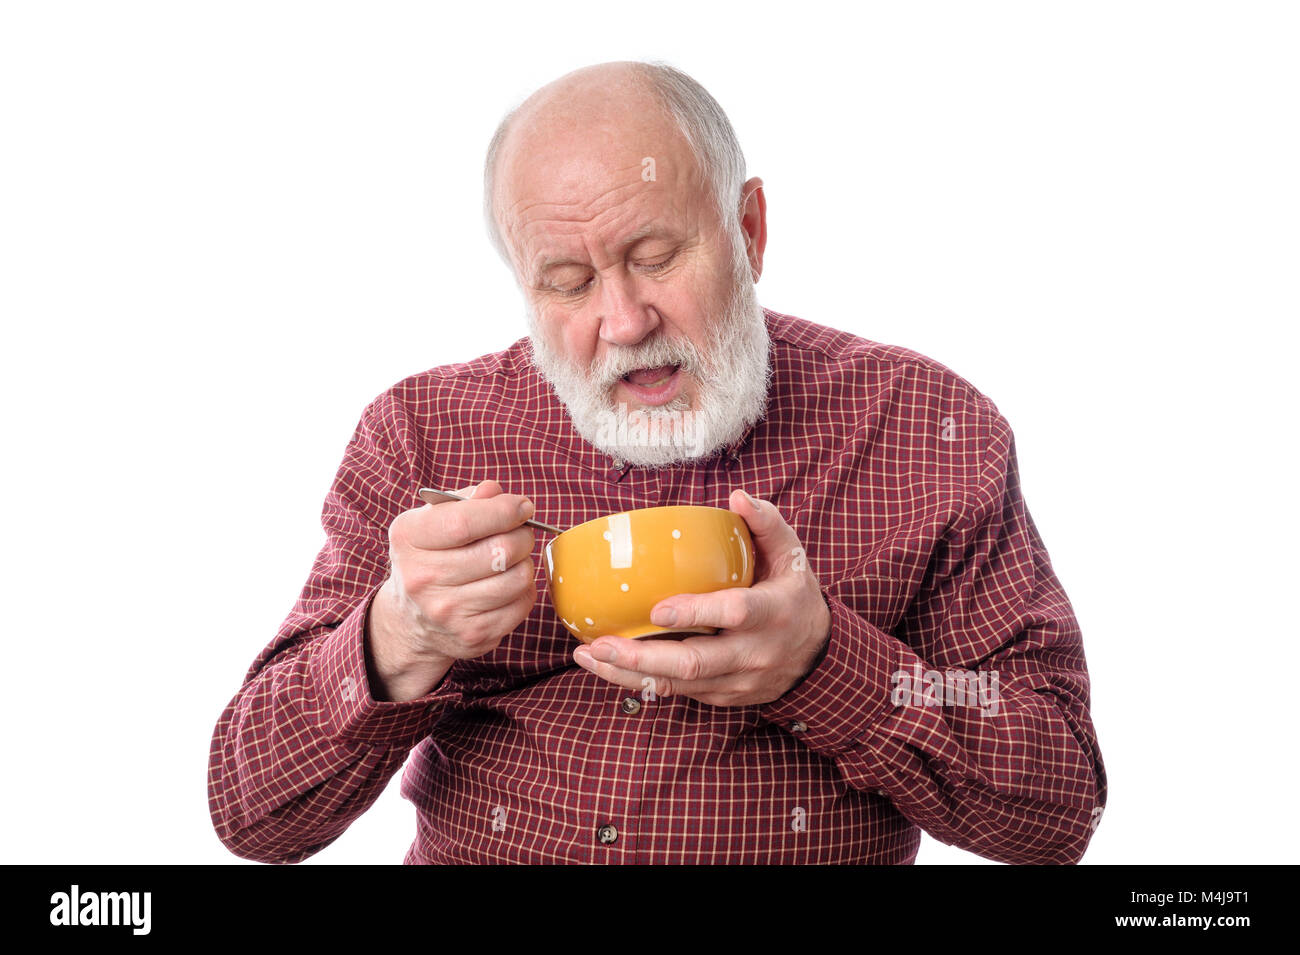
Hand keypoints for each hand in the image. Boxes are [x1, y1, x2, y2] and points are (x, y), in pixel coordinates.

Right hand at [365, 479, 536, 700]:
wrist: (412, 620)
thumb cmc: (430, 558)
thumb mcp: (433, 521)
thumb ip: (465, 500)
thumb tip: (495, 492)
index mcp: (409, 539)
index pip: (464, 522)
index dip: (503, 511)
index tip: (522, 506)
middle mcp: (422, 578)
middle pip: (498, 551)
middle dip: (522, 536)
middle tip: (522, 532)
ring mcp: (447, 612)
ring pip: (516, 578)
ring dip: (525, 563)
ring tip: (513, 559)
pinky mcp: (473, 635)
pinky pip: (522, 604)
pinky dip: (524, 589)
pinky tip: (508, 583)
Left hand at [572, 489, 830, 706]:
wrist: (819, 657)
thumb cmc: (794, 596)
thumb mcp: (793, 556)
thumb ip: (767, 523)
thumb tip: (737, 497)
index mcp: (773, 612)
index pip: (734, 613)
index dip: (695, 613)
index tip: (656, 609)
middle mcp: (755, 652)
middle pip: (695, 662)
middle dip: (642, 656)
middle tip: (599, 644)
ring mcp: (738, 680)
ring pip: (679, 685)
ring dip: (628, 674)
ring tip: (588, 656)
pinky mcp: (722, 697)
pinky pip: (678, 693)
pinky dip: (639, 682)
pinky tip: (607, 666)